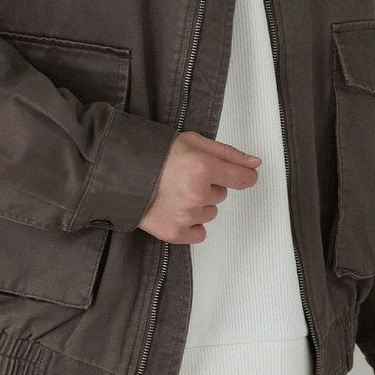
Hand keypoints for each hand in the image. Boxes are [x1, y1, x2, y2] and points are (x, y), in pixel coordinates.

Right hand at [138, 130, 260, 242]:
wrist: (120, 173)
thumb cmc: (153, 155)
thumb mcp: (193, 141)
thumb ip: (228, 153)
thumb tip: (254, 164)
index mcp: (203, 167)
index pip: (242, 179)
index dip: (243, 175)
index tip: (240, 175)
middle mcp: (197, 194)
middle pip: (221, 195)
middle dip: (209, 185)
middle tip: (186, 176)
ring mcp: (186, 216)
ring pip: (209, 213)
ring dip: (198, 204)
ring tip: (176, 191)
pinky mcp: (174, 233)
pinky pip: (199, 233)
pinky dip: (190, 224)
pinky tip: (175, 209)